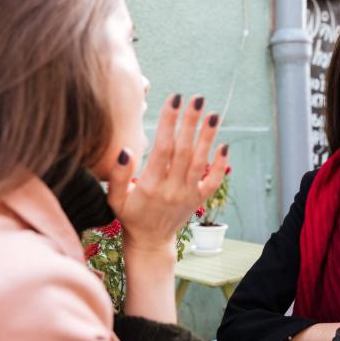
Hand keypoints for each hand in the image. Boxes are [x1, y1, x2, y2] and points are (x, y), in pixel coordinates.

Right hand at [106, 94, 227, 256]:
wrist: (150, 242)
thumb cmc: (129, 215)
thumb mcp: (115, 198)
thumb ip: (119, 175)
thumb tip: (127, 150)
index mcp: (150, 185)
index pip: (162, 149)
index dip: (169, 123)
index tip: (173, 100)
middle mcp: (172, 189)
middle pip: (184, 151)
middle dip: (191, 123)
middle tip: (197, 99)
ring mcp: (188, 195)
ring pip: (200, 162)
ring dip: (208, 138)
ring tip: (213, 115)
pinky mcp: (198, 200)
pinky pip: (213, 182)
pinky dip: (221, 165)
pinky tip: (224, 145)